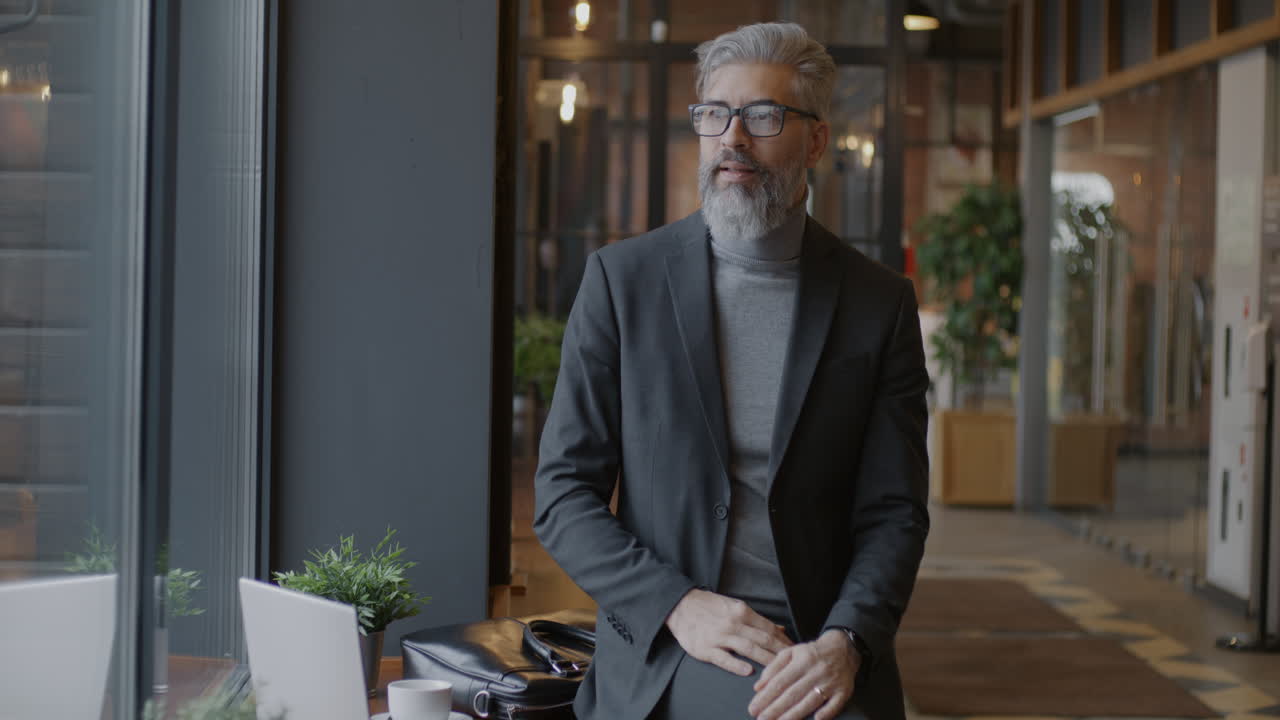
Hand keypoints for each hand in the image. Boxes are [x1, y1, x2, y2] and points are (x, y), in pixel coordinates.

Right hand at [664, 589, 793, 675]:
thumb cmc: (709, 606)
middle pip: (763, 639)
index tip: (796, 650)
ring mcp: (719, 636)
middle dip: (781, 652)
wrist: (680, 605)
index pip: (768, 628)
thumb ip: (756, 620)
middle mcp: (733, 623)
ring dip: (766, 660)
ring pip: (748, 649)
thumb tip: (780, 628)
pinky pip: (724, 658)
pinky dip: (737, 665)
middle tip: (794, 663)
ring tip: (779, 670)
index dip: (784, 640)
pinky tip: (749, 671)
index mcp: (741, 611)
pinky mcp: (705, 648)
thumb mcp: (734, 607)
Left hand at [748, 629, 859, 719]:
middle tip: (761, 719)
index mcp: (801, 661)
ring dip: (794, 714)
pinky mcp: (843, 691)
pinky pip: (835, 704)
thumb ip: (773, 668)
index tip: (754, 708)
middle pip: (793, 694)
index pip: (780, 682)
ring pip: (810, 701)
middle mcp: (815, 672)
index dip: (766, 697)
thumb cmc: (812, 653)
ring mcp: (830, 683)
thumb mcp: (790, 653)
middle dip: (775, 709)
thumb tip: (758, 687)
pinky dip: (826, 713)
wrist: (843, 648)